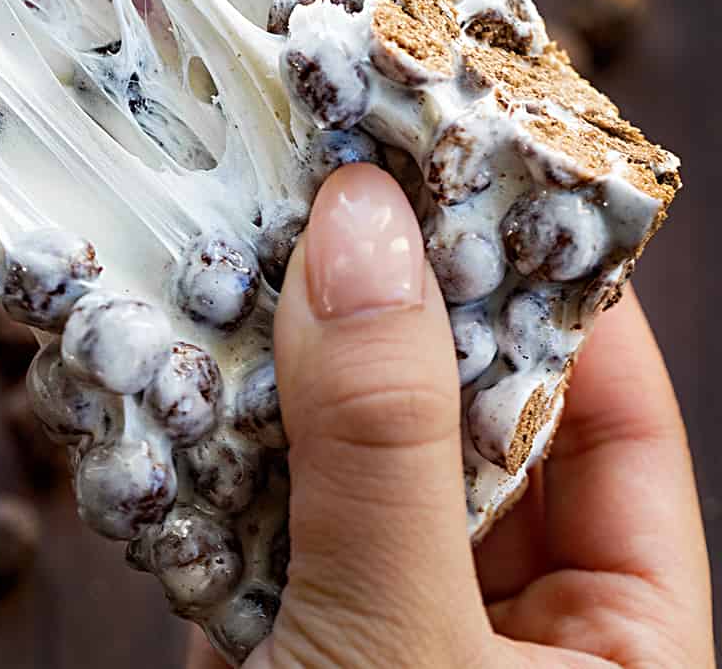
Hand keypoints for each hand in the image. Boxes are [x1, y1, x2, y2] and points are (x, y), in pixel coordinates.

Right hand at [188, 164, 712, 667]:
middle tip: (338, 175)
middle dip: (392, 302)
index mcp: (614, 639)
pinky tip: (172, 348)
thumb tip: (361, 224)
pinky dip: (212, 428)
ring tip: (241, 232)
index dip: (557, 289)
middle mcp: (502, 616)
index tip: (483, 167)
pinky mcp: (272, 619)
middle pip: (461, 414)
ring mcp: (377, 611)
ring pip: (348, 444)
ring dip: (284, 353)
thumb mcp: (401, 643)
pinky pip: (256, 496)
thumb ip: (386, 442)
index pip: (615, 423)